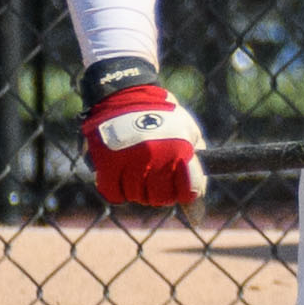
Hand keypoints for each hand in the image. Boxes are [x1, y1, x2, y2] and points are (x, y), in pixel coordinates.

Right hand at [81, 61, 205, 205]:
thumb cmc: (163, 115)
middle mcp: (155, 157)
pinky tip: (122, 176)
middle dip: (162, 192)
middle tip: (158, 178)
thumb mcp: (189, 132)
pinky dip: (118, 190)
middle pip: (162, 198)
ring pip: (137, 197)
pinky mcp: (106, 162)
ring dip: (139, 190)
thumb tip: (196, 213)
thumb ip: (197, 167)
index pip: (189, 192)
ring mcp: (129, 160)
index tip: (182, 184)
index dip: (187, 191)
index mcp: (180, 149)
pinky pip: (114, 193)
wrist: (126, 92)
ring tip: (139, 171)